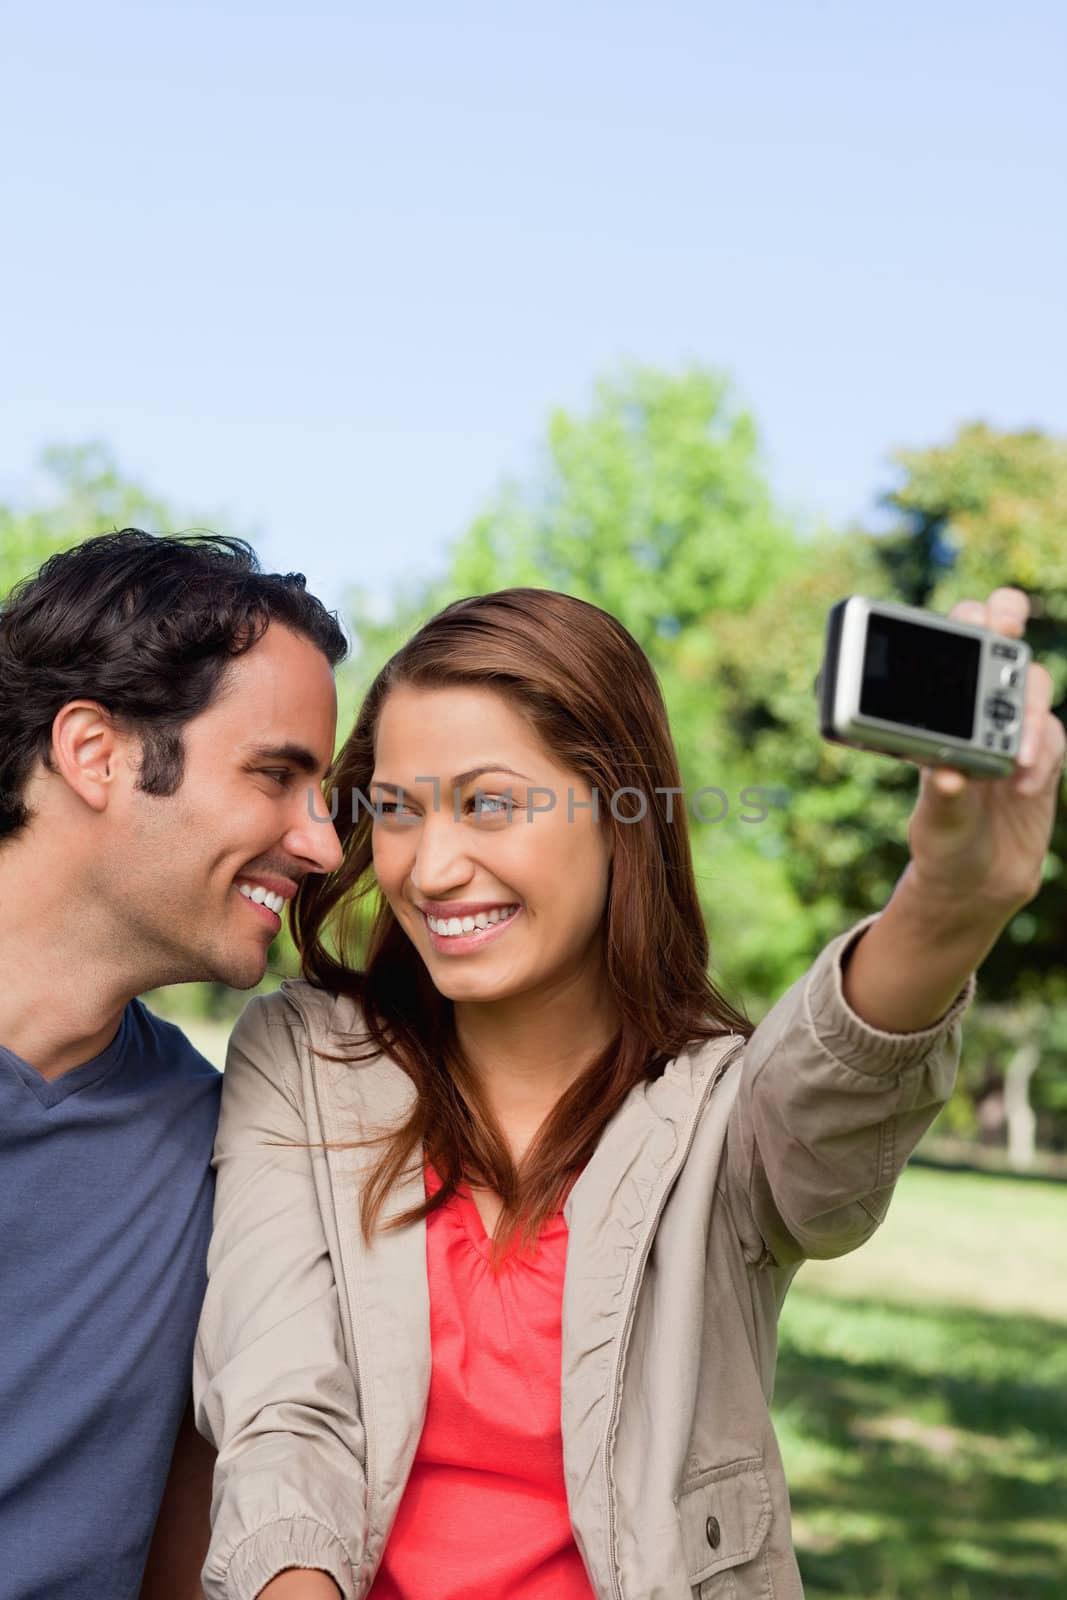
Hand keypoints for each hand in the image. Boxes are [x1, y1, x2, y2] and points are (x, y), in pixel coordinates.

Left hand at [905, 586, 1064, 926]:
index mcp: (940, 710)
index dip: (970, 620)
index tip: (976, 619)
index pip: (955, 646)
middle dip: (1006, 624)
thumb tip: (950, 773)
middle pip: (1003, 642)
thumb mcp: (934, 818)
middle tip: (1004, 634)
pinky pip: (1052, 735)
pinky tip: (1024, 783)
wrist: (979, 879)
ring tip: (1012, 757)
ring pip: (1033, 685)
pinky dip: (1041, 756)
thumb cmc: (944, 837)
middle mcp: (978, 709)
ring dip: (1024, 711)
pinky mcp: (1044, 754)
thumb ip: (943, 794)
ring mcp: (1015, 728)